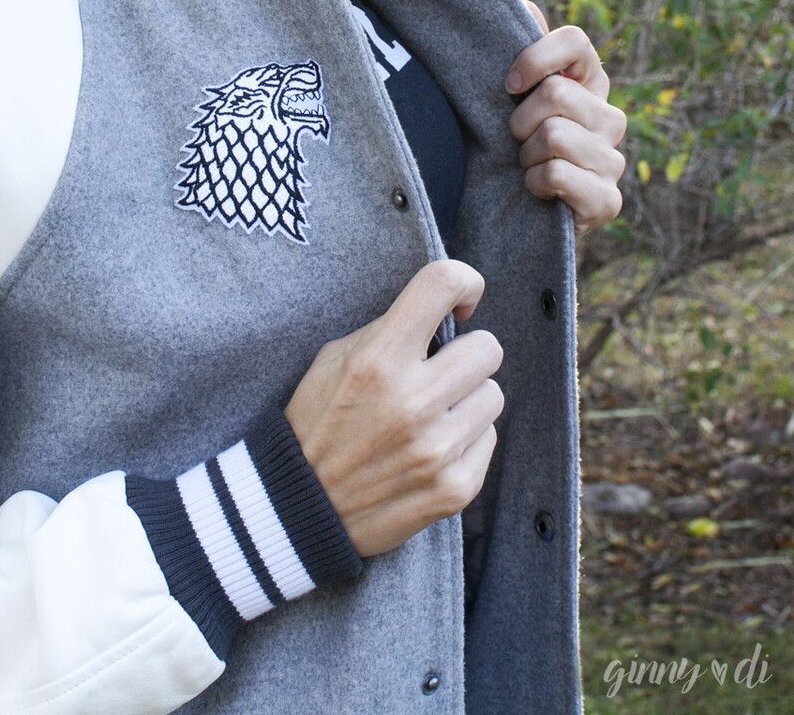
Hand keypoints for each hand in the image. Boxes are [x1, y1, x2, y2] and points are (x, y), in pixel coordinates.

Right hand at [283, 260, 502, 557]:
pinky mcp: (455, 489)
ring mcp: (437, 450)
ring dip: (466, 400)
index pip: (441, 284)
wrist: (300, 512)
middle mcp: (412, 402)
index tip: (460, 300)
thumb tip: (443, 311)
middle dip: (466, 355)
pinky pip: (488, 439)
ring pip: (493, 396)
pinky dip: (465, 440)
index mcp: (378, 360)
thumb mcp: (334, 360)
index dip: (463, 280)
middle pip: (488, 348)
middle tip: (440, 371)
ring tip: (431, 415)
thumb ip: (388, 332)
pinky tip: (430, 450)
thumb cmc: (318, 425)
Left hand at [506, 2, 626, 237]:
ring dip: (525, 157)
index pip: (574, 41)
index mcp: (591, 83)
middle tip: (516, 141)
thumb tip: (528, 7)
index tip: (507, 86)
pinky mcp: (608, 200)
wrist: (517, 216)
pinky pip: (558, 175)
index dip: (534, 58)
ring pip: (554, 136)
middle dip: (519, 122)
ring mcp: (614, 160)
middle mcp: (611, 117)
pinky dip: (535, 184)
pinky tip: (538, 191)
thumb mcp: (511, 100)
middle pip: (556, 94)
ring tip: (528, 167)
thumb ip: (523, 55)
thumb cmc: (512, 147)